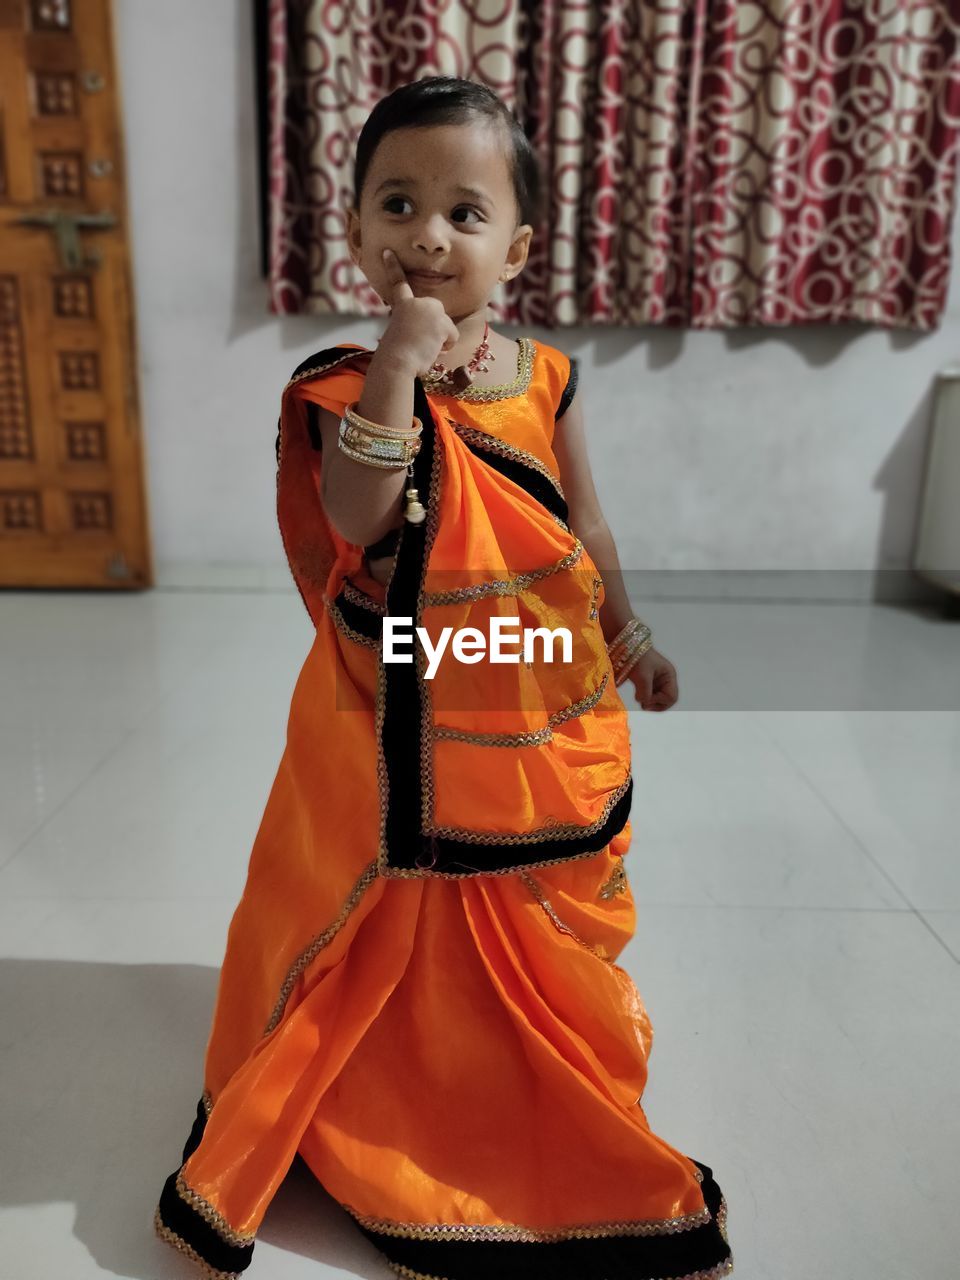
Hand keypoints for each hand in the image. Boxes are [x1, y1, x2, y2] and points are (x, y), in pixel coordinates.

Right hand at [375, 248, 459, 377]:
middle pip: (438, 316)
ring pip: (447, 328)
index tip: (388, 252)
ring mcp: (430, 309)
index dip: (393, 266)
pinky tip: (430, 350)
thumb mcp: (400, 335)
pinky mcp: (442, 321)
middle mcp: (417, 302)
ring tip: (422, 347)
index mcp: (402, 306)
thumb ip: (413, 326)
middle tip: (418, 342)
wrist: (396, 362)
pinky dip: (445, 347)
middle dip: (435, 331)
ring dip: (439, 341)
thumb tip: (428, 339)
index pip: (399, 283)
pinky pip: (452, 338)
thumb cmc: (396, 357)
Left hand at [620, 647, 677, 711]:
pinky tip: (638, 695)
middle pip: (667, 700)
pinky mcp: (648, 683)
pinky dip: (644, 698)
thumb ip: (645, 692)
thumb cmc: (637, 658)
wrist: (625, 646)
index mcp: (669, 675)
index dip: (660, 701)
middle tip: (644, 705)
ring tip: (639, 698)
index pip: (671, 697)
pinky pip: (650, 696)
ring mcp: (657, 681)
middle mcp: (666, 679)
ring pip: (658, 699)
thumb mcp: (642, 676)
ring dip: (649, 702)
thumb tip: (644, 703)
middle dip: (656, 704)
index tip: (647, 699)